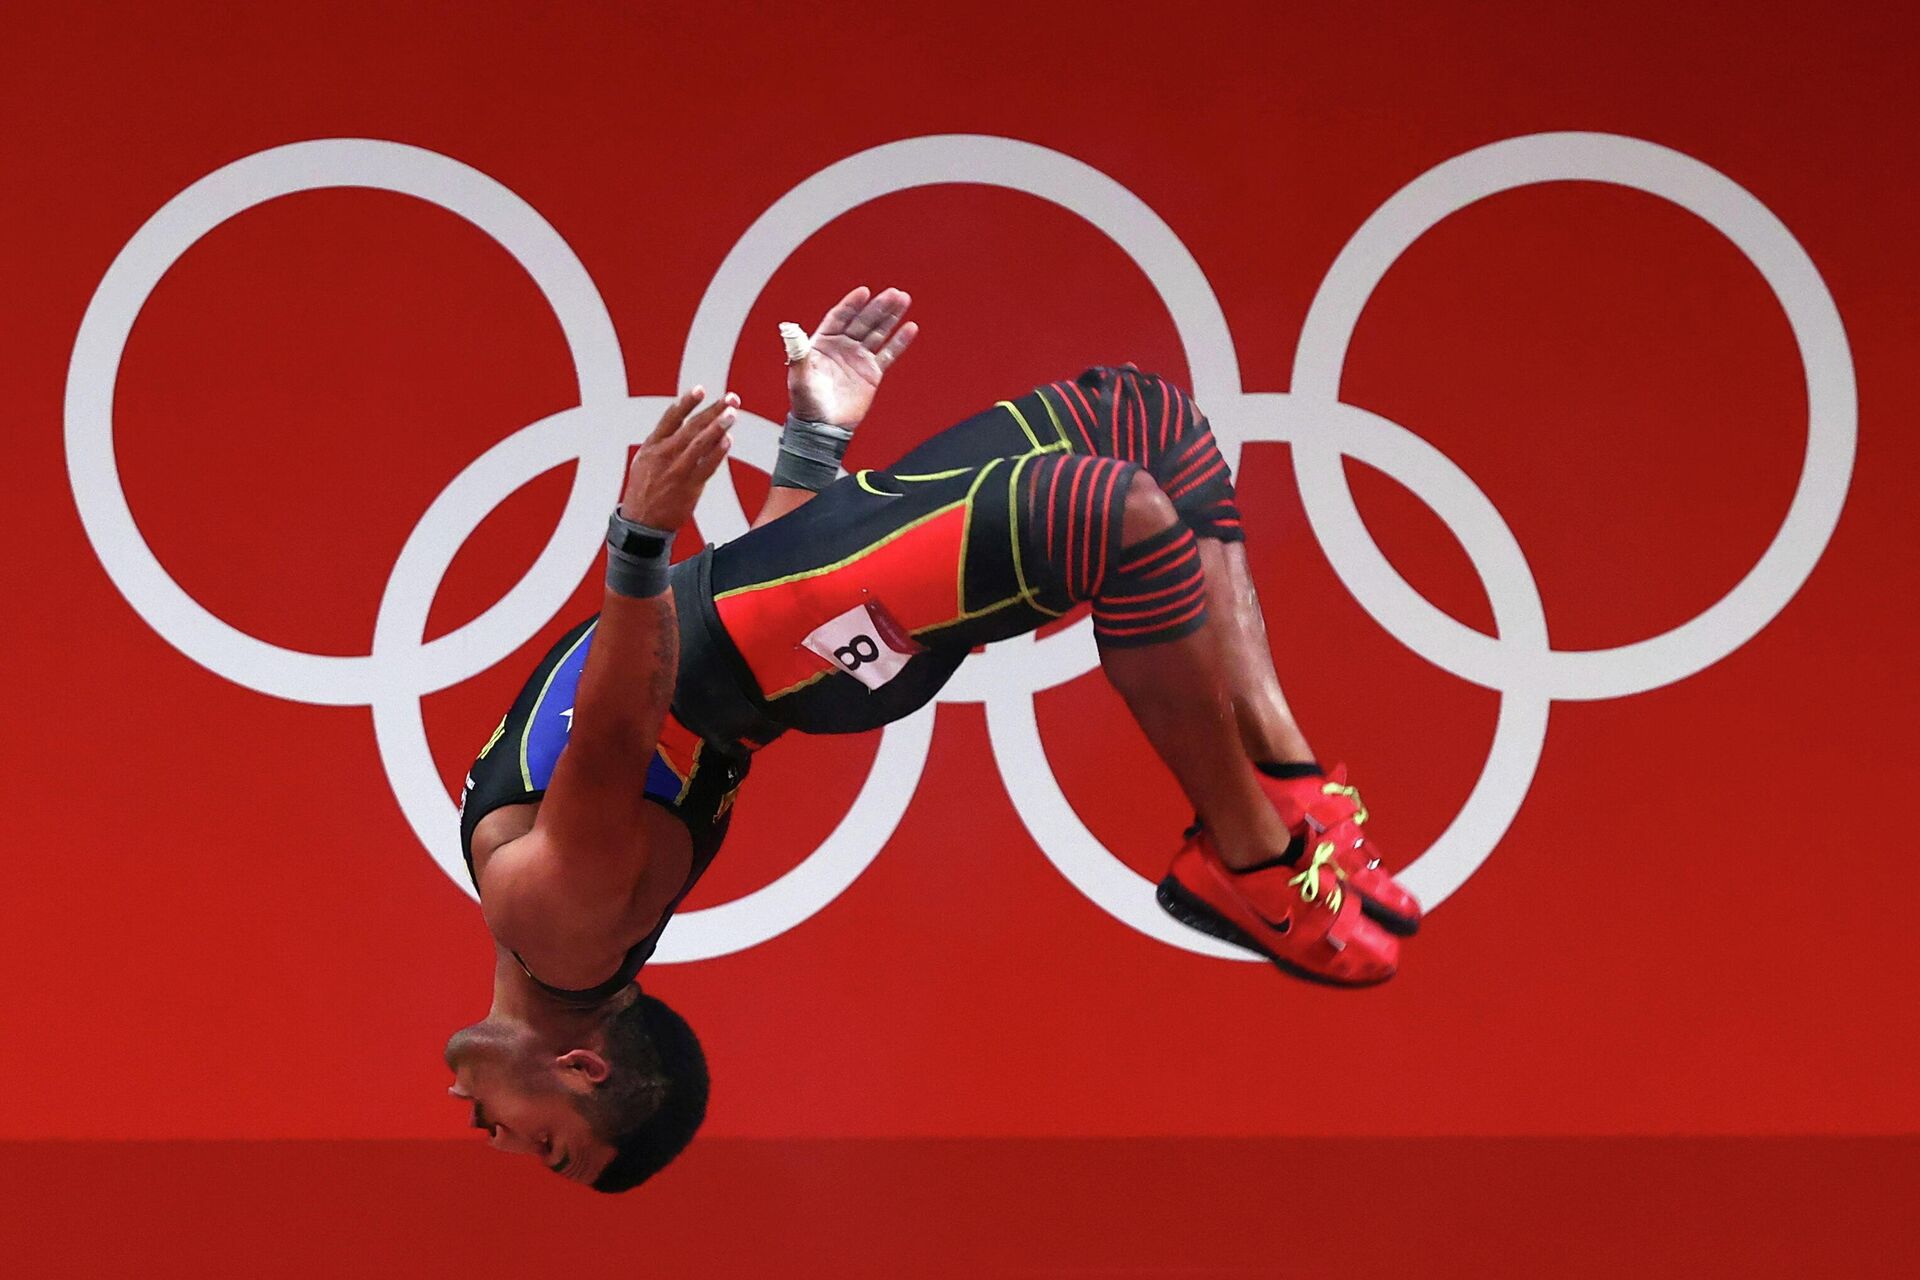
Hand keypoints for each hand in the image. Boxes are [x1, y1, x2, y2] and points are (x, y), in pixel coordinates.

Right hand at [619, 388, 735, 529]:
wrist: (641, 522)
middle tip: (730, 399)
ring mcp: (678, 470)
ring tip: (732, 414)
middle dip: (712, 411)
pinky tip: (728, 440)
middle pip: (691, 427)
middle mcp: (665, 454)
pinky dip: (718, 453)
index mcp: (653, 445)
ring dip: (718, 427)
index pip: (671, 418)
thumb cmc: (643, 489)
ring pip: (701, 444)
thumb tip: (680, 421)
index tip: (701, 390)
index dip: (687, 402)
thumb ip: (662, 440)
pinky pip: (707, 466)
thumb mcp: (644, 459)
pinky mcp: (690, 486)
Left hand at [786, 286, 918, 426]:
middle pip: (862, 321)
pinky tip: (910, 327)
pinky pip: (888, 354)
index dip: (851, 305)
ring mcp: (858, 358)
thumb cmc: (806, 404)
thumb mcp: (799, 378)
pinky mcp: (872, 373)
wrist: (823, 428)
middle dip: (877, 307)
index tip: (864, 292)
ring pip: (877, 332)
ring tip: (903, 300)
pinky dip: (899, 341)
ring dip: (890, 316)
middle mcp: (842, 346)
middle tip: (893, 293)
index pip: (839, 317)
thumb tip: (789, 329)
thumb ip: (798, 353)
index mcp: (823, 343)